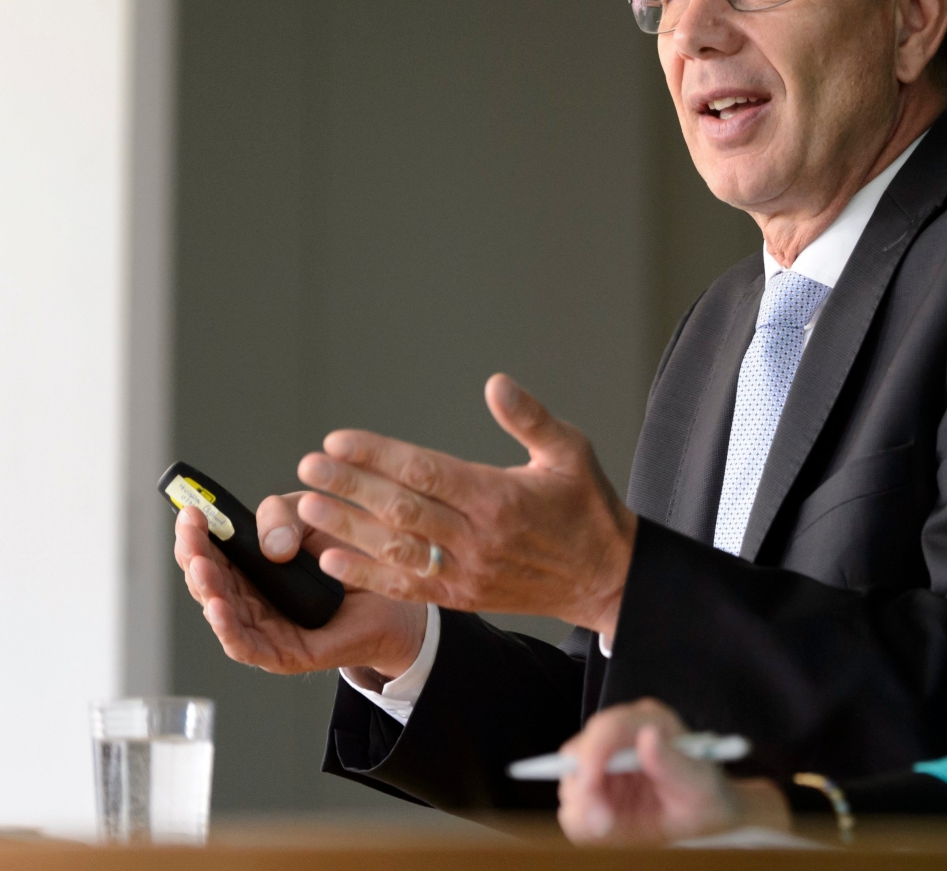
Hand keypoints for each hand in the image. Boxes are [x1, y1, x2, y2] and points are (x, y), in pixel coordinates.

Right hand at [173, 501, 425, 679]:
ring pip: (220, 613)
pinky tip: (218, 607)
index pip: (209, 553)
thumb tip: (271, 546)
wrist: (392, 596)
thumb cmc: (346, 558)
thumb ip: (285, 518)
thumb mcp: (312, 519)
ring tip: (201, 566)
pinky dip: (227, 628)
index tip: (190, 513)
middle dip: (194, 557)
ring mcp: (263, 629)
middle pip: (207, 583)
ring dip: (206, 589)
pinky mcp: (283, 654)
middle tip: (190, 535)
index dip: (195, 534)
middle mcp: (248, 599)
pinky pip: (246, 646)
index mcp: (248, 568)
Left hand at [291, 373, 636, 638]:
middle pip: (401, 509)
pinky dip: (366, 573)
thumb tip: (496, 383)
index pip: (426, 472)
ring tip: (307, 506)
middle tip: (308, 466)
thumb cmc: (587, 507)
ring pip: (395, 549)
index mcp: (500, 497)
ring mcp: (467, 571)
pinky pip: (407, 585)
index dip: (378, 456)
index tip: (339, 440)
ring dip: (347, 527)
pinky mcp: (463, 596)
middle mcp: (479, 537)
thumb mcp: (571, 451)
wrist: (605, 577)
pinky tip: (332, 557)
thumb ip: (530, 418)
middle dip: (350, 486)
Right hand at [557, 699, 784, 844]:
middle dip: (583, 790)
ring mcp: (604, 763)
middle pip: (577, 753)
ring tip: (615, 828)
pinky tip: (614, 829)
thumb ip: (672, 761)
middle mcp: (620, 737)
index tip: (589, 788)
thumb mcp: (697, 781)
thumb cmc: (706, 792)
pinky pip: (575, 808)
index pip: (607, 727)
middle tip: (603, 824)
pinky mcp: (597, 789)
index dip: (592, 754)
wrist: (705, 816)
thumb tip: (647, 737)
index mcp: (647, 721)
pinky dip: (586, 825)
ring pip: (571, 783)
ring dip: (584, 812)